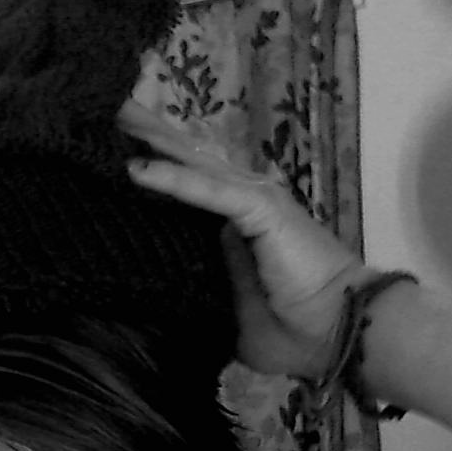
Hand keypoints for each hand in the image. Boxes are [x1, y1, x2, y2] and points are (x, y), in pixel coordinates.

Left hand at [118, 100, 372, 379]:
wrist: (337, 335)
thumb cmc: (291, 333)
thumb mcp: (233, 312)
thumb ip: (207, 294)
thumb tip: (170, 300)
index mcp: (237, 228)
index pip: (191, 191)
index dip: (160, 170)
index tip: (119, 156)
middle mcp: (246, 204)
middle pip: (191, 166)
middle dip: (154, 140)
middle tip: (114, 114)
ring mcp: (256, 201)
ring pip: (197, 166)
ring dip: (158, 144)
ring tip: (118, 118)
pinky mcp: (261, 208)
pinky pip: (208, 191)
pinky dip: (173, 179)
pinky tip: (137, 169)